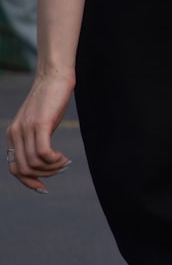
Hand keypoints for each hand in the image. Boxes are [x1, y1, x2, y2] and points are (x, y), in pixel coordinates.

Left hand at [6, 68, 74, 191]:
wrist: (54, 76)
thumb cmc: (51, 99)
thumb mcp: (40, 121)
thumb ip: (36, 137)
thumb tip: (43, 156)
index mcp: (13, 134)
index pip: (14, 168)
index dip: (28, 182)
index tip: (44, 187)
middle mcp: (15, 133)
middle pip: (23, 169)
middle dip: (44, 175)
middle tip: (60, 167)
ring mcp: (26, 129)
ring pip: (34, 163)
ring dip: (52, 168)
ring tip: (64, 160)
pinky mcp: (40, 124)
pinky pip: (43, 153)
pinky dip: (54, 160)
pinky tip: (63, 156)